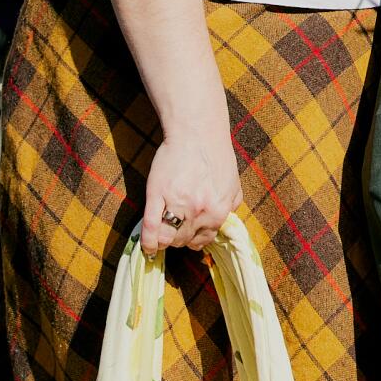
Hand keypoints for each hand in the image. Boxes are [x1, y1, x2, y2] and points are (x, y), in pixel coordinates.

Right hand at [142, 127, 240, 253]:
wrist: (197, 132)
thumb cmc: (215, 154)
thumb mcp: (233, 183)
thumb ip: (232, 204)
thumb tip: (227, 218)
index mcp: (218, 212)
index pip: (202, 240)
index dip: (193, 239)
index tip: (187, 235)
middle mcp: (199, 213)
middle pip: (184, 241)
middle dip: (178, 237)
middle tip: (174, 228)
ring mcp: (177, 205)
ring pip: (168, 238)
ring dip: (165, 239)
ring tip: (162, 232)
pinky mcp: (157, 195)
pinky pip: (151, 228)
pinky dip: (148, 242)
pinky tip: (148, 248)